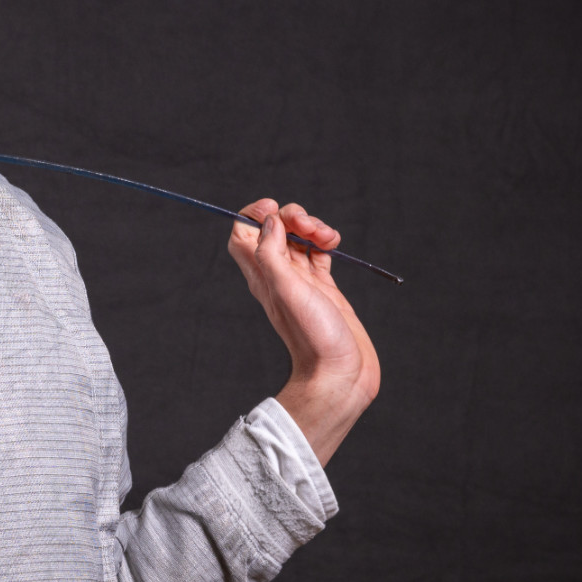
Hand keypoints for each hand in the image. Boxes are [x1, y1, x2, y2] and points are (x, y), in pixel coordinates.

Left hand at [227, 199, 379, 465]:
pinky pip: (318, 253)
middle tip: (309, 226)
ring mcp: (301, 281)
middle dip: (292, 216)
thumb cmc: (313, 337)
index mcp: (262, 275)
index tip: (274, 208)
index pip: (242, 233)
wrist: (339, 373)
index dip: (253, 214)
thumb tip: (268, 221)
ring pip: (298, 238)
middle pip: (273, 230)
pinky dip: (324, 242)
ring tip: (329, 237)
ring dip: (312, 227)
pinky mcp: (323, 287)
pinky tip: (333, 244)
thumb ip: (272, 253)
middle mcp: (278, 276)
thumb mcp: (286, 290)